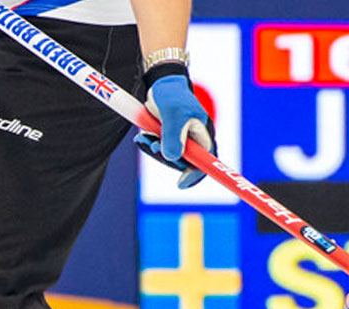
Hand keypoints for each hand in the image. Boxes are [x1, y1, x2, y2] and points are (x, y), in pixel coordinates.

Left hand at [134, 73, 214, 188]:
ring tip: (145, 136)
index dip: (196, 175)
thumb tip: (173, 158)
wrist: (160, 85)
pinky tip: (142, 136)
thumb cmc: (172, 96)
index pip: (206, 162)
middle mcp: (194, 141)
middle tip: (152, 144)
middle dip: (165, 158)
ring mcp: (180, 141)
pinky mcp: (167, 139)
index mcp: (203, 136)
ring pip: (167, 158)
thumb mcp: (173, 114)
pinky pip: (157, 150)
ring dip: (153, 150)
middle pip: (182, 164)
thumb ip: (173, 135)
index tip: (181, 184)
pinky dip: (148, 145)